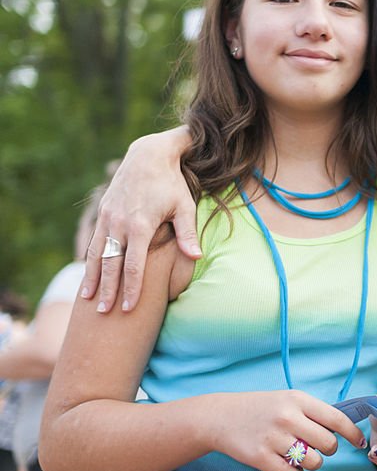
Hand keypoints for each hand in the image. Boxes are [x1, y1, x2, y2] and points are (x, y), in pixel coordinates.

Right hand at [81, 127, 197, 312]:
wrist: (148, 156)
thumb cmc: (172, 184)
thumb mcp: (184, 205)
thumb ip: (187, 233)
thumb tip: (196, 257)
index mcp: (141, 225)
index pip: (135, 265)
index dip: (132, 288)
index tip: (130, 308)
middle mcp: (119, 224)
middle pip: (111, 264)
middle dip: (108, 290)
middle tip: (104, 314)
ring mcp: (108, 218)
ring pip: (96, 255)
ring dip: (92, 279)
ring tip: (88, 302)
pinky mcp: (102, 214)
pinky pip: (93, 243)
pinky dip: (88, 262)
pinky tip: (87, 277)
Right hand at [204, 390, 366, 470]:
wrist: (221, 417)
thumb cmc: (262, 409)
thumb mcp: (288, 399)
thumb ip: (314, 412)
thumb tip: (346, 426)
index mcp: (298, 400)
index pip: (336, 419)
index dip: (353, 434)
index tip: (359, 443)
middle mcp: (288, 417)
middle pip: (328, 444)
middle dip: (329, 449)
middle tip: (318, 447)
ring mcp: (274, 438)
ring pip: (314, 462)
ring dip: (312, 463)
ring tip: (300, 455)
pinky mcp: (260, 458)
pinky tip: (288, 464)